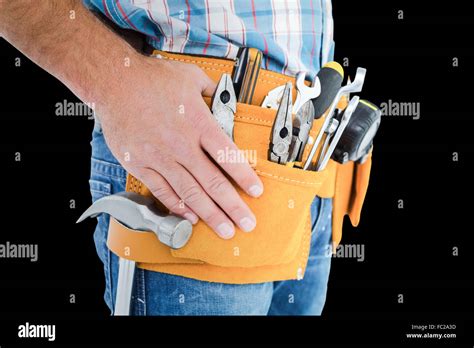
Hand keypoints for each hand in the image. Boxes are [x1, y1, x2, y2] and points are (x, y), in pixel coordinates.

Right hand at [97, 54, 262, 238]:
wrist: (113, 82)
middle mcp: (182, 145)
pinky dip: (178, 206)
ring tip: (224, 229)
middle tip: (247, 223)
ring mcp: (160, 157)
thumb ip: (212, 91)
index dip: (245, 178)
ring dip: (210, 214)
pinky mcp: (141, 164)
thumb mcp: (191, 77)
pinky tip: (191, 217)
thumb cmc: (151, 78)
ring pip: (190, 193)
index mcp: (198, 123)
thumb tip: (225, 98)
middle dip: (233, 206)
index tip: (256, 192)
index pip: (228, 157)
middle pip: (213, 182)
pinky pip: (162, 191)